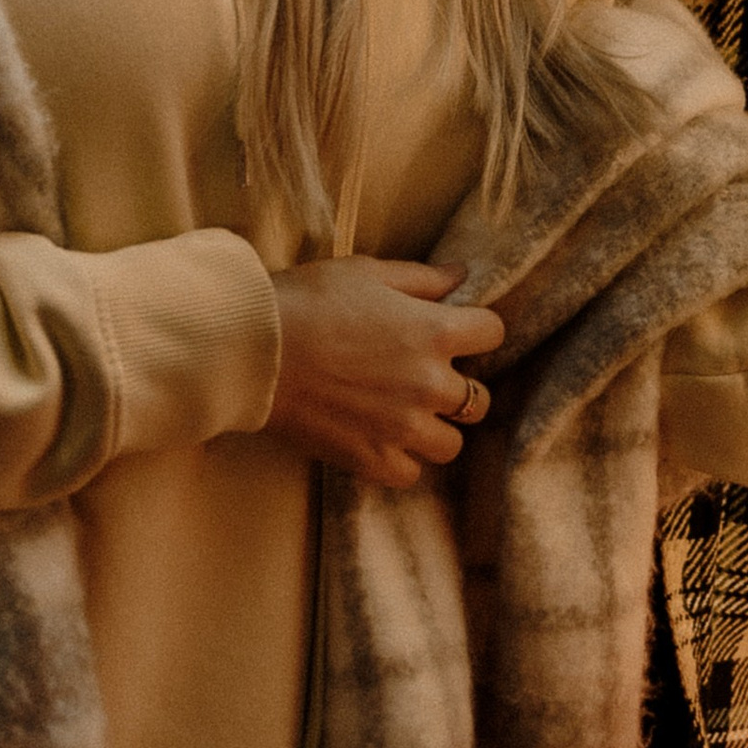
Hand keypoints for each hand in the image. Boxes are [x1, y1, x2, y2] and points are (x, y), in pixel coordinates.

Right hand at [263, 257, 501, 491]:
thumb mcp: (368, 273)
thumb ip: (422, 279)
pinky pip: (411, 474)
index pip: (493, 333)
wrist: (254, 349)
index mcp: (435, 331)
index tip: (457, 330)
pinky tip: (381, 440)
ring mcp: (403, 427)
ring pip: (452, 444)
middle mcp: (429, 384)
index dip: (477, 330)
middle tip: (425, 378)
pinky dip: (400, 461)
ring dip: (435, 429)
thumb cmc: (308, 301)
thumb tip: (461, 276)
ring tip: (405, 415)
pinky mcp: (371, 459)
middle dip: (459, 388)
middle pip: (480, 400)